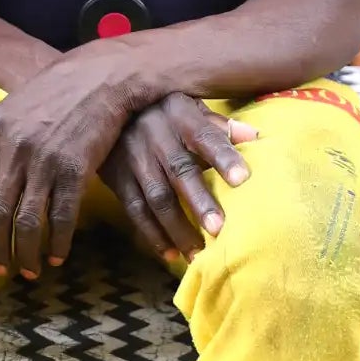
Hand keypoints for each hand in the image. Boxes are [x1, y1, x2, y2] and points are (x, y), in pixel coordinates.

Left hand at [0, 46, 133, 280]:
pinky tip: (58, 256)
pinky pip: (61, 217)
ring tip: (28, 271)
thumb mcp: (17, 106)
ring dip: (25, 253)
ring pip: (27, 221)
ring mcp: (44, 160)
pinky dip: (58, 242)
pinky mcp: (75, 170)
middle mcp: (15, 147)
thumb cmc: (58, 92)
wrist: (101, 76)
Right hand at [100, 93, 257, 265]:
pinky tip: (171, 254)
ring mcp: (133, 157)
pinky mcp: (116, 177)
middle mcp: (154, 135)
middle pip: (178, 170)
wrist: (105, 108)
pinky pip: (135, 209)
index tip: (243, 179)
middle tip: (219, 229)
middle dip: (199, 201)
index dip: (222, 156)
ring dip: (177, 227)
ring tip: (198, 253)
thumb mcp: (188, 106)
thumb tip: (254, 136)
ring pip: (156, 196)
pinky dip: (152, 233)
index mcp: (178, 114)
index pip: (204, 135)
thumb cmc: (162, 110)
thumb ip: (218, 124)